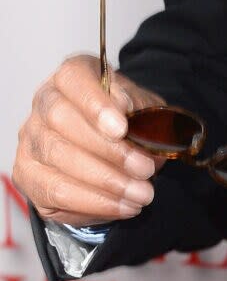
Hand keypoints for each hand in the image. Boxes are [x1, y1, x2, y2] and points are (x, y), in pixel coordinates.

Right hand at [12, 54, 167, 226]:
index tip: (122, 127)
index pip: (73, 79)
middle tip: (144, 169)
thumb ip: (139, 107)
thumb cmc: (128, 119)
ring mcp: (31, 139)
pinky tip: (123, 205)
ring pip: (57, 159)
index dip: (95, 104)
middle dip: (108, 151)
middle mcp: (44, 103)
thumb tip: (126, 110)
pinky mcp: (27, 175)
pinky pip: (55, 193)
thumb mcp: (144, 106)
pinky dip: (94, 203)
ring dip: (105, 182)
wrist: (117, 144)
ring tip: (141, 194)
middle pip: (61, 121)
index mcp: (72, 75)